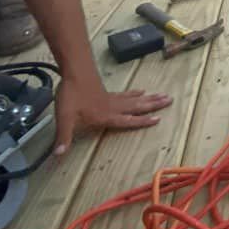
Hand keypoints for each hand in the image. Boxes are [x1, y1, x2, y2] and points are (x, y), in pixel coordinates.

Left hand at [53, 76, 172, 155]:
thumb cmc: (71, 95)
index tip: (158, 119)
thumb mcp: (65, 118)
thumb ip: (63, 137)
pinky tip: (140, 90)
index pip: (127, 120)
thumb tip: (57, 156)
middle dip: (154, 105)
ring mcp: (111, 98)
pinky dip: (134, 93)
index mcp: (106, 116)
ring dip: (149, 99)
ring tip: (163, 96)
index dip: (142, 121)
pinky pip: (126, 94)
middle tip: (170, 100)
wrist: (74, 71)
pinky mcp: (107, 92)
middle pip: (137, 106)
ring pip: (134, 99)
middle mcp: (113, 107)